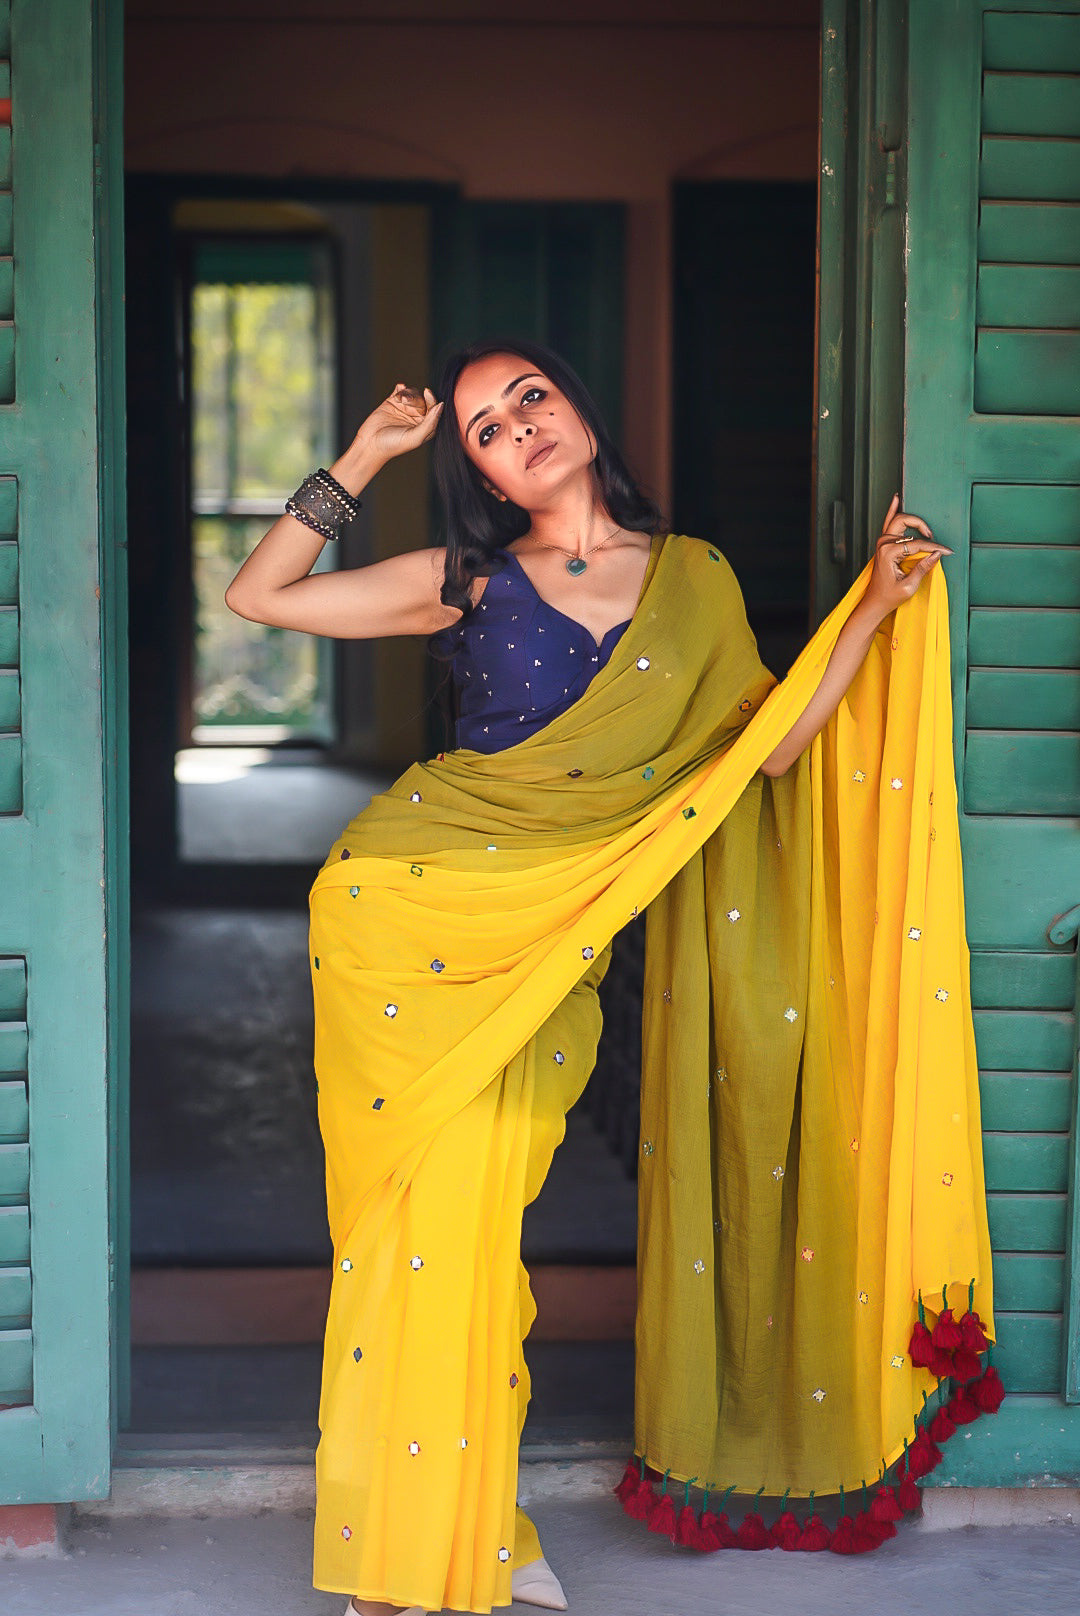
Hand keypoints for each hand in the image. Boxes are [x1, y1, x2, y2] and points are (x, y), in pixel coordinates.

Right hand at [353, 384, 443, 463]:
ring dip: (407, 393)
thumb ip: (430, 422)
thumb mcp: (415, 437)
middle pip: (423, 399)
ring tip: (400, 399)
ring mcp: (404, 409)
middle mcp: (416, 417)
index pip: (433, 409)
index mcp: (425, 427)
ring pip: (412, 393)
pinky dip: (401, 388)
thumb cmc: (393, 445)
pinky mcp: (392, 402)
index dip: (432, 399)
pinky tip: (398, 390)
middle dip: (415, 398)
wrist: (370, 444)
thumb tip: (441, 405)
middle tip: (405, 402)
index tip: (427, 393)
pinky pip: (400, 390)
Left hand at [861, 494, 952, 620]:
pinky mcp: (883, 544)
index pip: (918, 544)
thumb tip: (937, 553)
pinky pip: (888, 522)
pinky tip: (896, 499)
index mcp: (888, 553)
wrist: (875, 602)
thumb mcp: (909, 586)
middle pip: (906, 522)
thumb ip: (923, 567)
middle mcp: (883, 543)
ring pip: (900, 520)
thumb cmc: (889, 596)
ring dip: (915, 522)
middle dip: (923, 528)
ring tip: (927, 531)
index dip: (935, 548)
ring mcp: (882, 542)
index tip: (947, 552)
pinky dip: (892, 510)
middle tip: (934, 541)